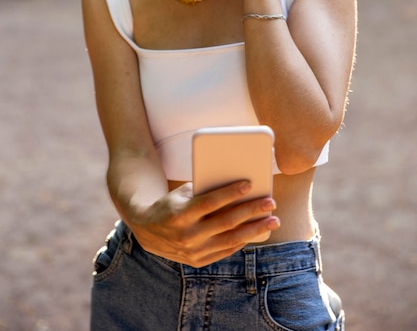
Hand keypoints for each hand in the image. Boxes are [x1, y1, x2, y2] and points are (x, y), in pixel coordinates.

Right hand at [131, 181, 279, 266]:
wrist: (148, 230)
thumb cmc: (172, 204)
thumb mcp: (182, 193)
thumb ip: (204, 190)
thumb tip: (236, 185)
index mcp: (180, 213)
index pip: (209, 202)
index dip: (229, 193)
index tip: (249, 184)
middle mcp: (187, 234)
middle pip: (225, 221)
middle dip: (251, 211)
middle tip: (270, 202)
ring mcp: (192, 251)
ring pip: (230, 240)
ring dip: (255, 229)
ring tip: (273, 220)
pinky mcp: (197, 261)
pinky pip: (225, 251)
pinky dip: (242, 241)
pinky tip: (256, 232)